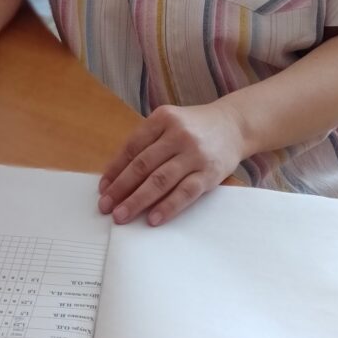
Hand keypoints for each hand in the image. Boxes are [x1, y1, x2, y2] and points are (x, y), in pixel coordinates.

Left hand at [97, 102, 244, 226]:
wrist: (234, 125)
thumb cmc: (194, 127)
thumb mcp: (170, 122)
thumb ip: (147, 142)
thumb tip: (117, 175)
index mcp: (163, 118)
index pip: (132, 147)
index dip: (115, 169)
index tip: (103, 188)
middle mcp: (178, 134)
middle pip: (143, 165)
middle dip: (121, 188)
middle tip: (106, 207)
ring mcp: (194, 154)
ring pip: (160, 180)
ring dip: (138, 200)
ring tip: (122, 215)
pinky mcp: (209, 173)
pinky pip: (185, 192)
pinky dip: (168, 206)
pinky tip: (153, 218)